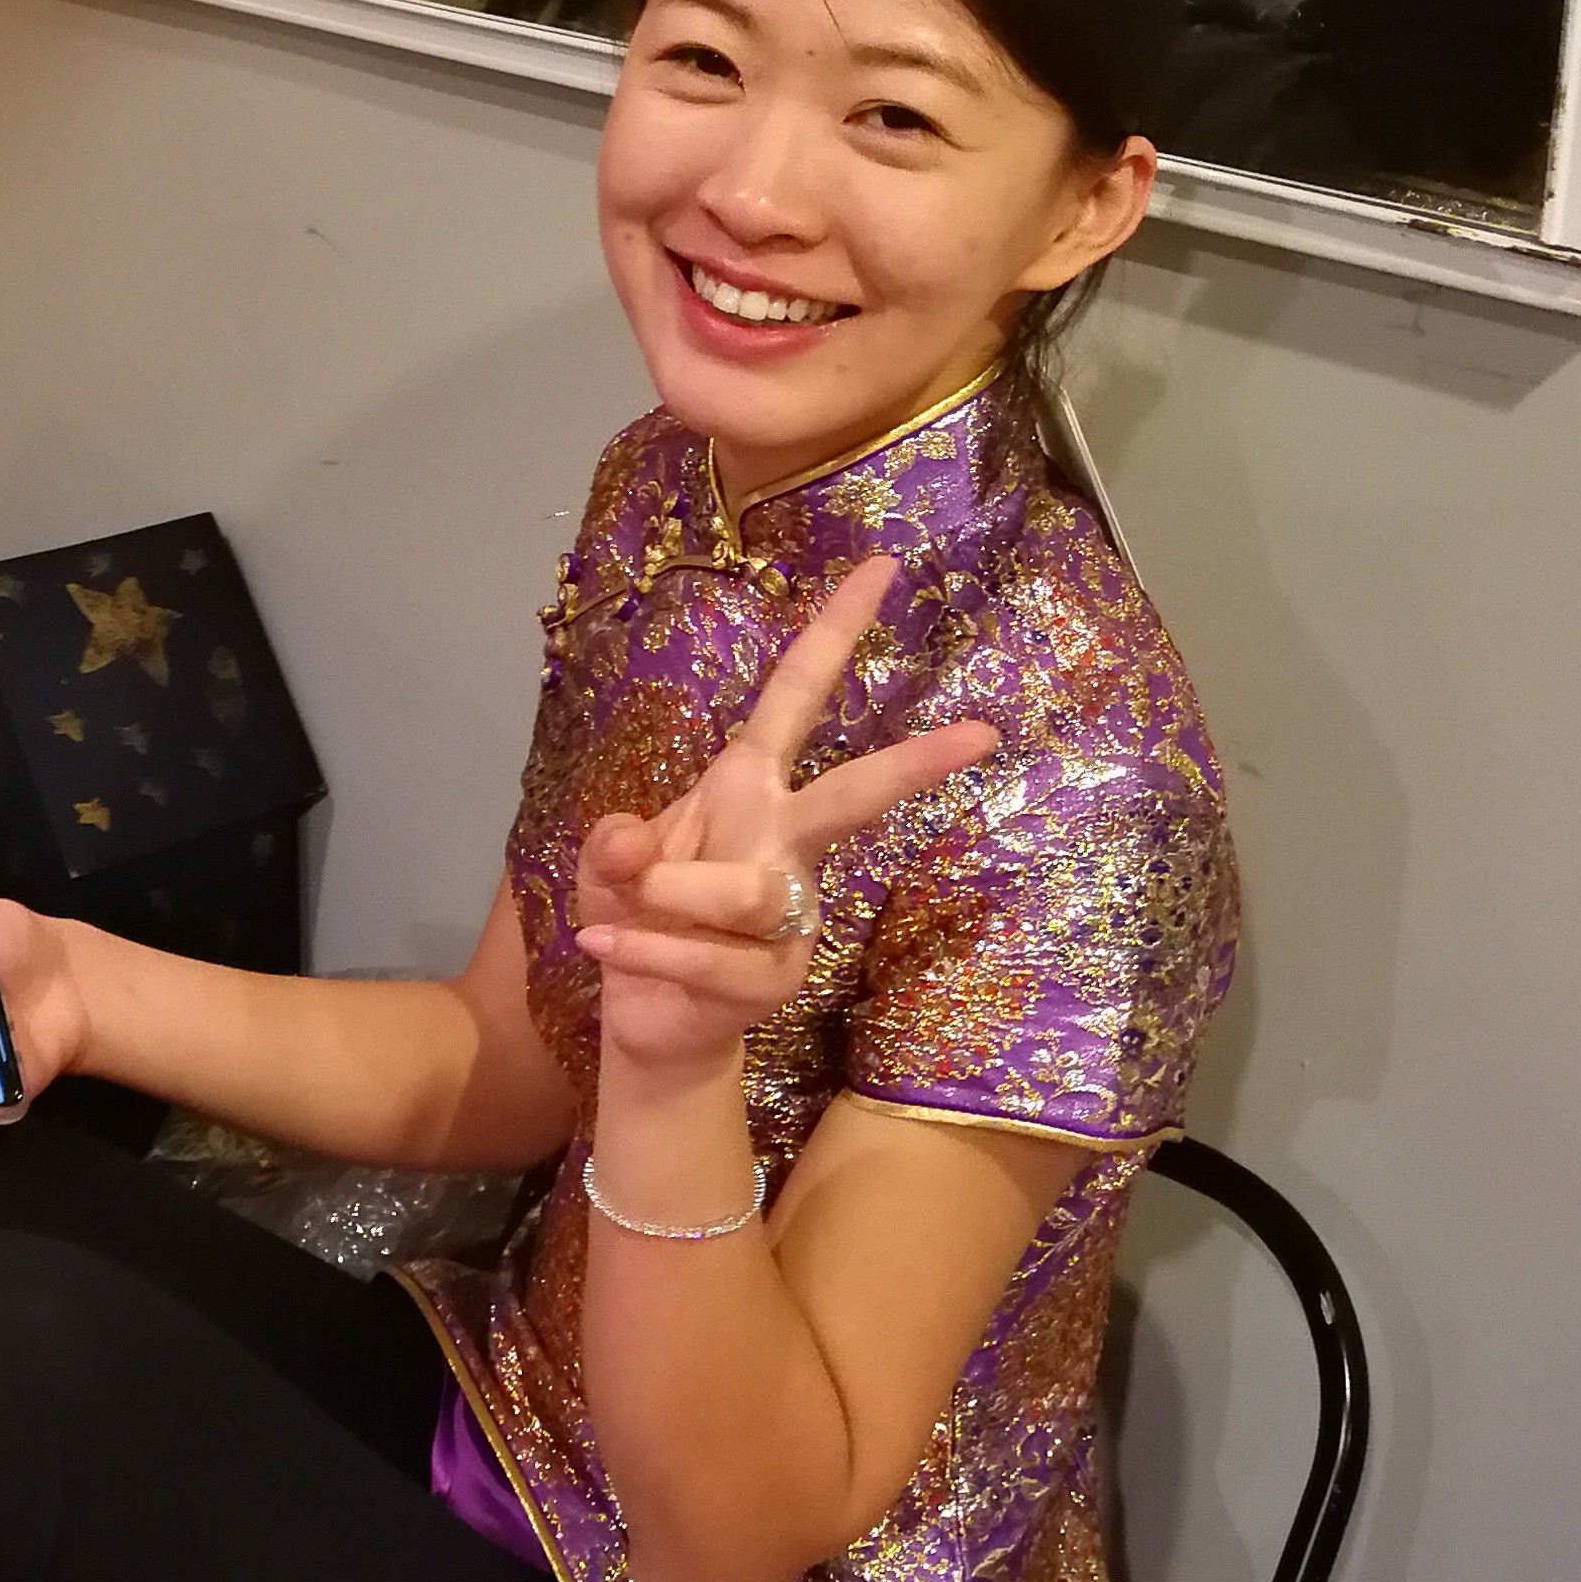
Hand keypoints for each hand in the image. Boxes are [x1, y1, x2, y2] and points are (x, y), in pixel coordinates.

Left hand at [574, 556, 994, 1084]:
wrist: (648, 1015)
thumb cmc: (642, 912)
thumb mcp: (611, 863)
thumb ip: (616, 843)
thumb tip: (628, 843)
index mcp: (750, 784)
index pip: (796, 695)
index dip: (834, 630)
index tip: (883, 565)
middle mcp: (785, 839)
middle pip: (852, 795)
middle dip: (912, 766)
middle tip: (979, 736)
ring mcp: (792, 912)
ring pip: (745, 889)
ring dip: (670, 896)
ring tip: (615, 908)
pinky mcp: (777, 978)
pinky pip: (712, 958)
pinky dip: (648, 949)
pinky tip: (601, 943)